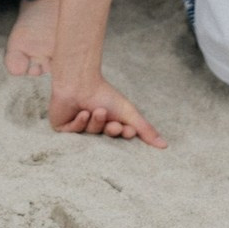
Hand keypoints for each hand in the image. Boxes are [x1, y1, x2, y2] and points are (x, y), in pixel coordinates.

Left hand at [49, 76, 165, 146]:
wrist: (80, 80)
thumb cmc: (104, 93)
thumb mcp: (128, 113)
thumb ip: (146, 129)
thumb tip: (165, 146)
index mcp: (108, 123)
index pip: (118, 136)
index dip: (123, 134)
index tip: (127, 129)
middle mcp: (93, 126)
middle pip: (104, 137)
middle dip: (109, 129)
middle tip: (112, 122)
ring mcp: (77, 127)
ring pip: (90, 134)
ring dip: (96, 122)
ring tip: (96, 110)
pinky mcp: (63, 127)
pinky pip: (74, 133)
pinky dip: (80, 123)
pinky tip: (82, 112)